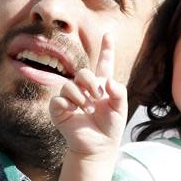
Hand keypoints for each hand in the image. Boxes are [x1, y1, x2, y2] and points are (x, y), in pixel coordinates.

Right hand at [50, 34, 127, 159]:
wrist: (98, 146)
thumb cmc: (110, 127)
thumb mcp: (120, 108)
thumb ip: (119, 91)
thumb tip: (107, 81)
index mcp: (101, 86)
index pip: (104, 63)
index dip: (107, 49)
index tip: (108, 34)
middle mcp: (85, 89)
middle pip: (83, 72)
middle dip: (90, 82)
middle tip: (97, 96)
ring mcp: (71, 98)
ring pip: (70, 84)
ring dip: (82, 97)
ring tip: (89, 109)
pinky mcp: (59, 108)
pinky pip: (60, 98)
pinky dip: (70, 103)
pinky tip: (76, 111)